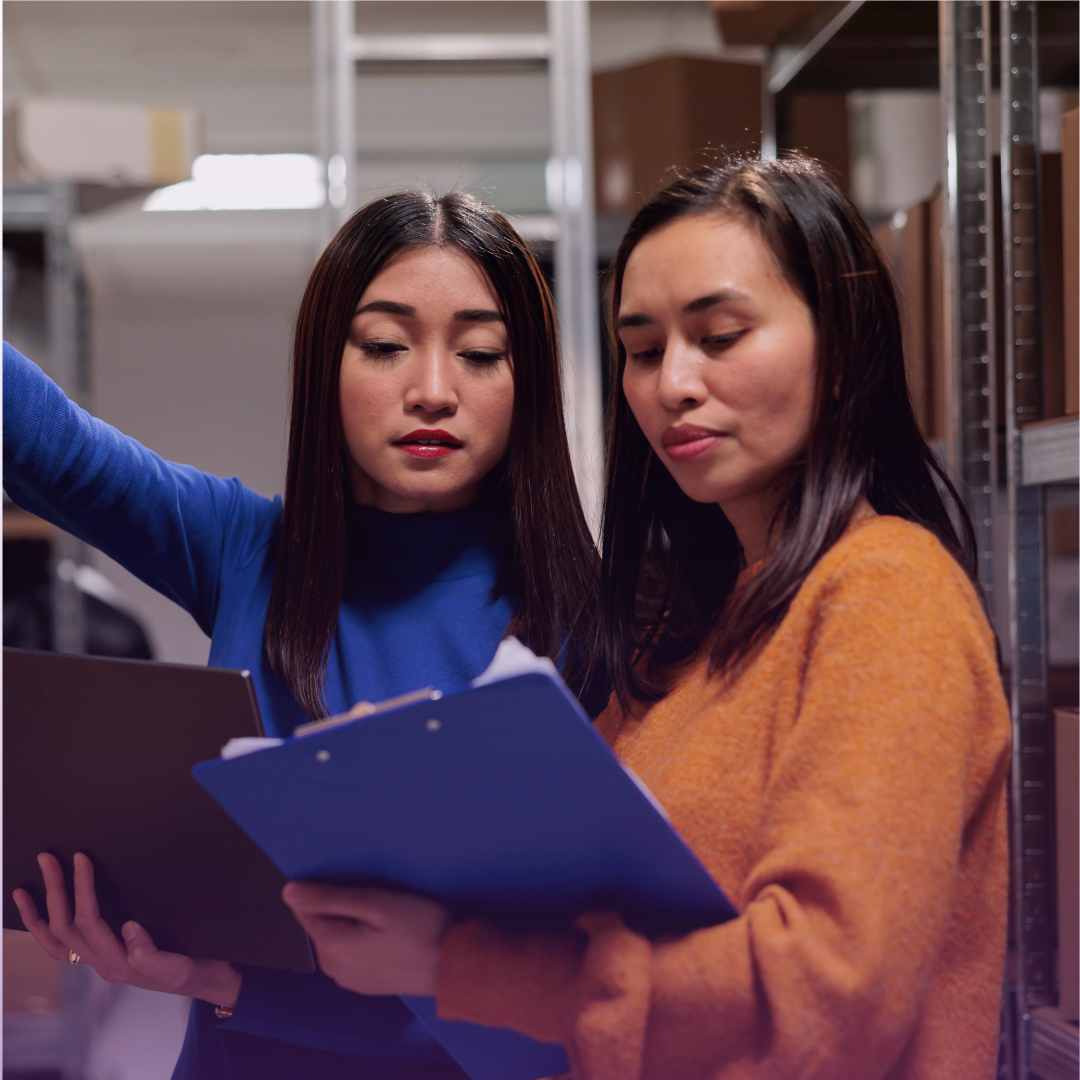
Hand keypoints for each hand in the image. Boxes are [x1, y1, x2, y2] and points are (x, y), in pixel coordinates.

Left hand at [13, 852, 241, 1007]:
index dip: (82, 889)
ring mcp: (99, 962)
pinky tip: (38, 910)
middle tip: (48, 857)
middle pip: (65, 927)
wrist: (206, 982)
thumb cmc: (196, 970)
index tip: (81, 859)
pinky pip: (62, 947)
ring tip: (28, 882)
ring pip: (56, 939)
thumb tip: (128, 929)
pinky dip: (44, 929)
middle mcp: (101, 964)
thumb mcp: (181, 967)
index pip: (90, 922)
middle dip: (55, 890)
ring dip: (41, 910)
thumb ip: (152, 955)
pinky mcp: (104, 956)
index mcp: (118, 963)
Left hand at [283, 882, 450, 995]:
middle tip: (377, 901)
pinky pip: (352, 953)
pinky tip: (389, 936)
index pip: (305, 907)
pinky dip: (363, 941)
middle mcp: (332, 967)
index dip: (327, 889)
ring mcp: (348, 979)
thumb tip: (290, 892)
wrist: (454, 965)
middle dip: (342, 907)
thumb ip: (330, 897)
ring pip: (337, 937)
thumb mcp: (376, 903)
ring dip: (353, 924)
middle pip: (322, 923)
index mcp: (331, 946)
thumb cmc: (421, 929)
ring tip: (386, 919)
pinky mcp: (364, 983)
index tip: (356, 886)